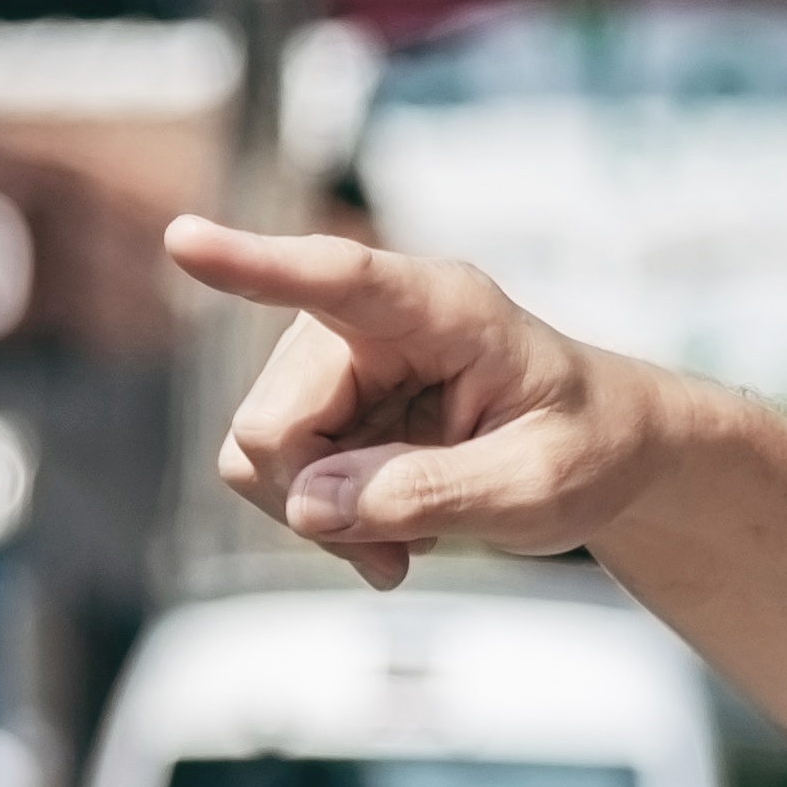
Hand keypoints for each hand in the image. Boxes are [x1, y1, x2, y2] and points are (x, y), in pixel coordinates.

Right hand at [167, 219, 641, 587]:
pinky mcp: (321, 401)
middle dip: (320, 498)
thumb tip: (307, 506)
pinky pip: (272, 474)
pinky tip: (390, 534)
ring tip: (412, 537)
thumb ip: (427, 493)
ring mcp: (334, 358)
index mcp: (444, 306)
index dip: (257, 266)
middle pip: (274, 421)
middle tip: (408, 548)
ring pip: (258, 452)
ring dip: (321, 514)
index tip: (183, 239)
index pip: (339, 278)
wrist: (602, 451)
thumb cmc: (587, 449)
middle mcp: (369, 317)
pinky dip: (322, 518)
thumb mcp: (535, 488)